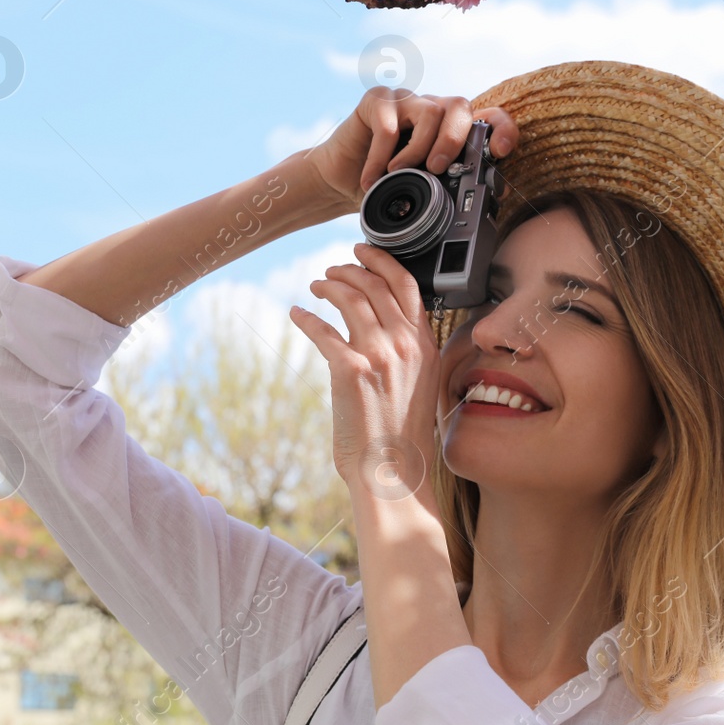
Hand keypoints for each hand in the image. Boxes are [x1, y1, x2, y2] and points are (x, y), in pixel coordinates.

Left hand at [288, 243, 442, 507]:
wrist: (393, 473)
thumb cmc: (402, 436)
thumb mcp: (420, 385)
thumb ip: (409, 353)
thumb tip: (384, 329)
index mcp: (426, 346)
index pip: (407, 286)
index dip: (383, 261)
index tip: (364, 252)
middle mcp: (405, 346)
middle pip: (375, 284)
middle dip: (350, 268)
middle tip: (332, 269)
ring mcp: (379, 356)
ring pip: (350, 298)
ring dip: (329, 285)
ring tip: (316, 286)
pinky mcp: (350, 370)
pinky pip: (323, 329)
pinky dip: (306, 317)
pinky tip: (297, 314)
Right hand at [304, 87, 519, 215]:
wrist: (339, 182)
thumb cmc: (383, 187)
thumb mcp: (424, 192)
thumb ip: (452, 188)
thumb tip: (490, 202)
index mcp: (450, 129)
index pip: (488, 116)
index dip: (501, 128)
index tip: (501, 151)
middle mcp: (431, 109)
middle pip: (459, 106)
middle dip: (454, 140)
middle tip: (438, 170)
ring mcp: (405, 101)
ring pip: (429, 112)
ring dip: (416, 151)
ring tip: (397, 175)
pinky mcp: (376, 100)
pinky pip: (388, 123)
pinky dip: (381, 157)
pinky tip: (372, 180)